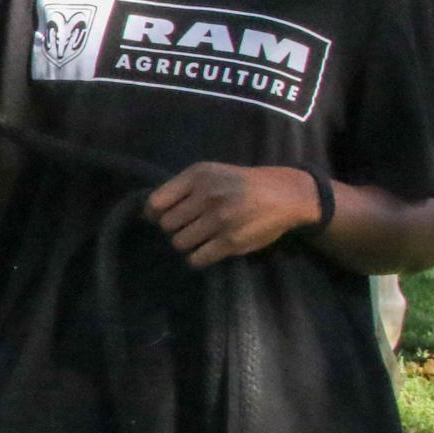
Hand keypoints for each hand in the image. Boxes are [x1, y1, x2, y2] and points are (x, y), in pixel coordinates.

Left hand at [143, 163, 319, 268]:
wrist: (286, 194)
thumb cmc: (242, 184)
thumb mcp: (211, 174)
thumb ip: (182, 190)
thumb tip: (148, 214)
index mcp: (198, 176)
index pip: (156, 202)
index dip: (154, 214)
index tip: (163, 218)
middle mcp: (206, 196)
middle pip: (167, 225)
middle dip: (174, 229)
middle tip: (189, 227)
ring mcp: (219, 219)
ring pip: (179, 243)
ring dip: (186, 244)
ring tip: (200, 238)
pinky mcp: (230, 241)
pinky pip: (197, 258)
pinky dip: (197, 258)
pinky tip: (206, 251)